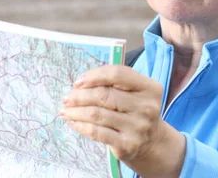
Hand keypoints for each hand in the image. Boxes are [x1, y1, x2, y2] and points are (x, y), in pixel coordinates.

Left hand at [59, 65, 184, 176]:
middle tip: (67, 98)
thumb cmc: (135, 110)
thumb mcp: (134, 92)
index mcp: (150, 88)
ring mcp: (137, 127)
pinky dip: (81, 125)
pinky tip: (73, 122)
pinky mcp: (127, 144)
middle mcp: (146, 107)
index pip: (117, 74)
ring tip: (65, 110)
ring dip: (75, 111)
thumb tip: (80, 83)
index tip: (78, 82)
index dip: (94, 75)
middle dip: (79, 95)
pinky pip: (96, 132)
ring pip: (96, 114)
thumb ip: (113, 82)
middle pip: (103, 95)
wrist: (152, 142)